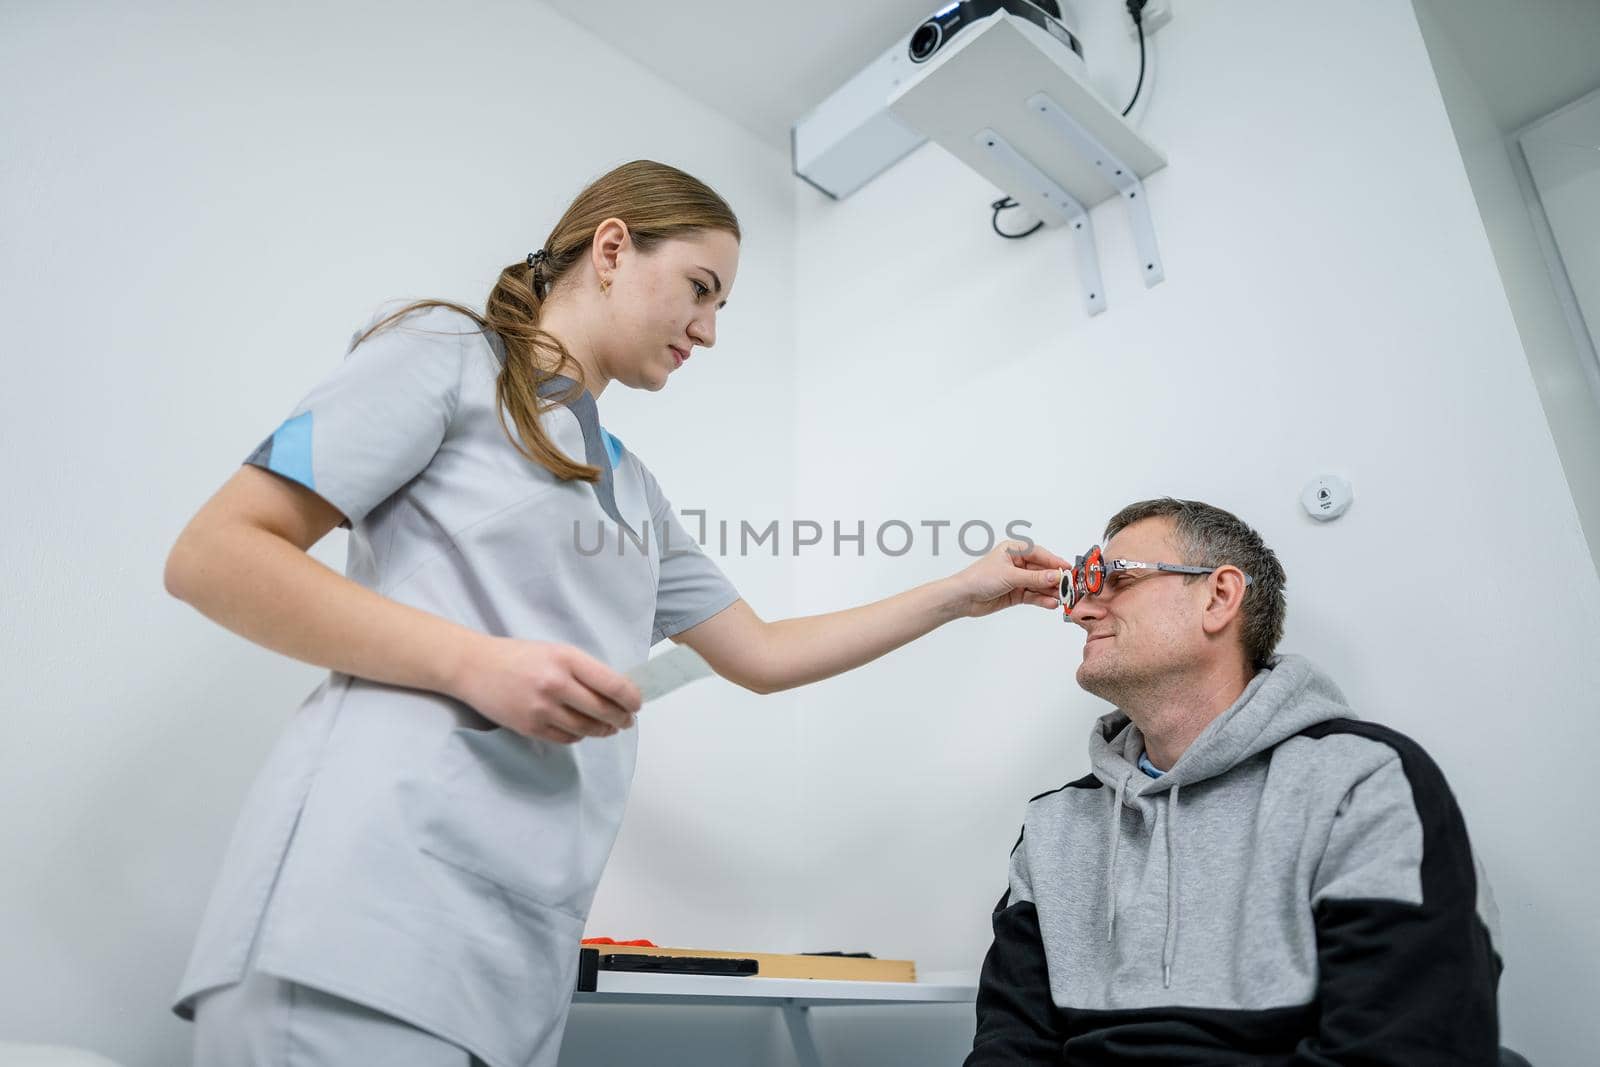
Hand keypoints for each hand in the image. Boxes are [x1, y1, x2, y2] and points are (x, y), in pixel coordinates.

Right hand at [448, 636, 642, 743]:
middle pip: (604, 710)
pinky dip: (580, 735)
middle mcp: (555, 683)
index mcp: (566, 658)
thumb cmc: (519, 656)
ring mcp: (541, 708)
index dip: (632, 698)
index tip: (637, 703)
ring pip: (587, 728)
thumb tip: (619, 692)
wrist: (474, 667)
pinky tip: (582, 729)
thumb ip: (585, 670)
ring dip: (604, 730)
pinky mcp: (529, 727)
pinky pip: (566, 738)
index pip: (613, 685)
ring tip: (609, 727)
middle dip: (622, 718)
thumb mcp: (556, 651)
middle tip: (627, 720)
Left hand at [949, 539, 1070, 619]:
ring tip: (1062, 598)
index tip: (1068, 569)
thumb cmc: (978, 578)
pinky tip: (1051, 603)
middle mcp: (1017, 563)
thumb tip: (1055, 576)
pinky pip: (1034, 596)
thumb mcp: (1010, 576)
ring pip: (1039, 584)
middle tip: (1068, 586)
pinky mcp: (1016, 593)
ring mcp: (1017, 579)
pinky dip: (1042, 599)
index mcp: (1014, 550)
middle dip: (1055, 579)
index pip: (1040, 554)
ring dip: (1050, 591)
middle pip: (1042, 570)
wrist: (963, 598)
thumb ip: (1034, 578)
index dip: (1054, 562)